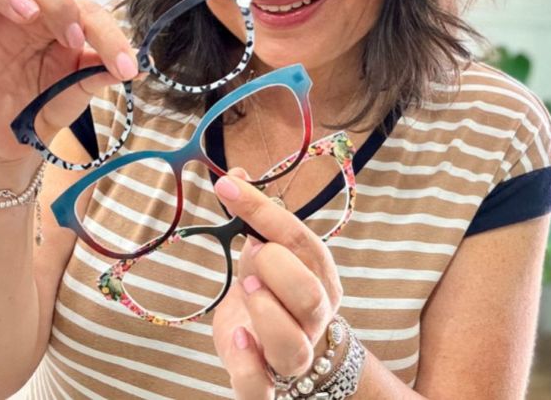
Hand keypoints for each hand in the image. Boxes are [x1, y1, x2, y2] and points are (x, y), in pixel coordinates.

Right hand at [0, 0, 137, 181]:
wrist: (19, 141)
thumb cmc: (50, 101)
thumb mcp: (80, 88)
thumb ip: (98, 72)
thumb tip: (131, 64)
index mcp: (52, 16)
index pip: (79, 4)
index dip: (106, 30)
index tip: (124, 65)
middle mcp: (15, 14)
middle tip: (73, 37)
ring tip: (28, 15)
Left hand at [211, 170, 342, 398]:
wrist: (276, 350)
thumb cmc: (273, 293)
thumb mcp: (266, 253)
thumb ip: (254, 218)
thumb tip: (235, 172)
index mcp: (321, 280)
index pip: (303, 243)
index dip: (265, 212)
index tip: (229, 187)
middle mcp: (314, 320)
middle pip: (311, 296)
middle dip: (278, 268)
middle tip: (252, 254)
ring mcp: (293, 357)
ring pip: (292, 346)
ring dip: (267, 313)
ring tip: (246, 289)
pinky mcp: (265, 385)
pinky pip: (260, 387)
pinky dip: (248, 365)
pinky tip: (237, 336)